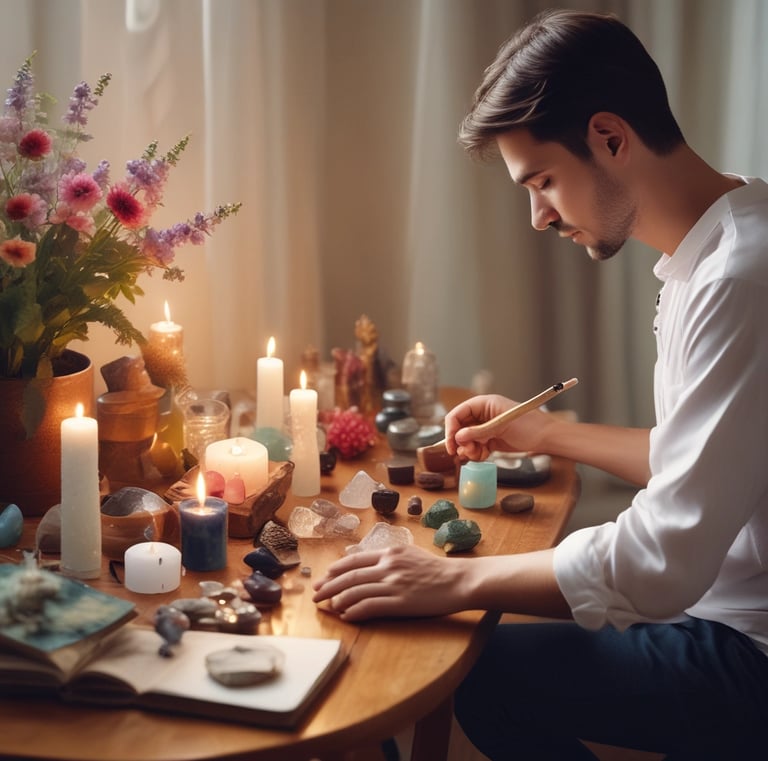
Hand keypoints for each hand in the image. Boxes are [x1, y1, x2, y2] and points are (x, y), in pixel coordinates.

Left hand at [312, 545, 468, 621]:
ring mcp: (394, 583)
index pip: (355, 560)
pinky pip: (370, 606)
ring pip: (356, 591)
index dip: (336, 569)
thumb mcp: (411, 555)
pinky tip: (346, 616)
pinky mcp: (400, 602)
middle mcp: (389, 565)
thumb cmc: (438, 570)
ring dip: (338, 599)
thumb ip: (390, 558)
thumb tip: (370, 564)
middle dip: (328, 585)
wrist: (460, 581)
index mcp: (390, 552)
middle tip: (315, 595)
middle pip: (350, 576)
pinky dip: (355, 611)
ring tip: (328, 606)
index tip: (323, 577)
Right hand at [444, 394, 555, 459]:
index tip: (451, 444)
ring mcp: (486, 427)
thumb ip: (478, 432)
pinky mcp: (491, 439)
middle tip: (465, 453)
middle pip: (459, 428)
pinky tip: (485, 455)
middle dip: (460, 442)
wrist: (547, 437)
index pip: (458, 414)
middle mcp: (482, 415)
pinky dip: (477, 453)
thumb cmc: (529, 425)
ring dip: (469, 449)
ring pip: (466, 440)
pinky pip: (476, 447)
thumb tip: (457, 437)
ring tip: (479, 454)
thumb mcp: (501, 427)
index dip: (451, 428)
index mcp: (484, 404)